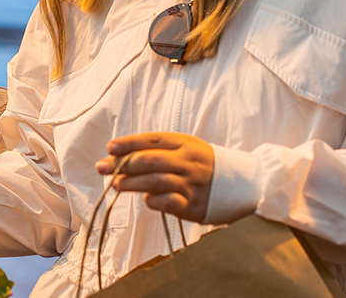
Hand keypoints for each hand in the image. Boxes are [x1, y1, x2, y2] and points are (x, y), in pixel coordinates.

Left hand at [96, 132, 214, 222]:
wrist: (243, 183)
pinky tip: (146, 200)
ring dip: (132, 183)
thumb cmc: (204, 164)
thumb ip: (159, 150)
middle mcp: (187, 162)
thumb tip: (122, 157)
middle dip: (123, 164)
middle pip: (150, 160)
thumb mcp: (186, 148)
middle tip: (102, 167)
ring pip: (156, 181)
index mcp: (184, 144)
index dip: (128, 144)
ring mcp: (191, 184)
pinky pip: (170, 203)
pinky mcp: (195, 205)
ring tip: (115, 185)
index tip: (109, 148)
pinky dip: (155, 201)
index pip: (152, 141)